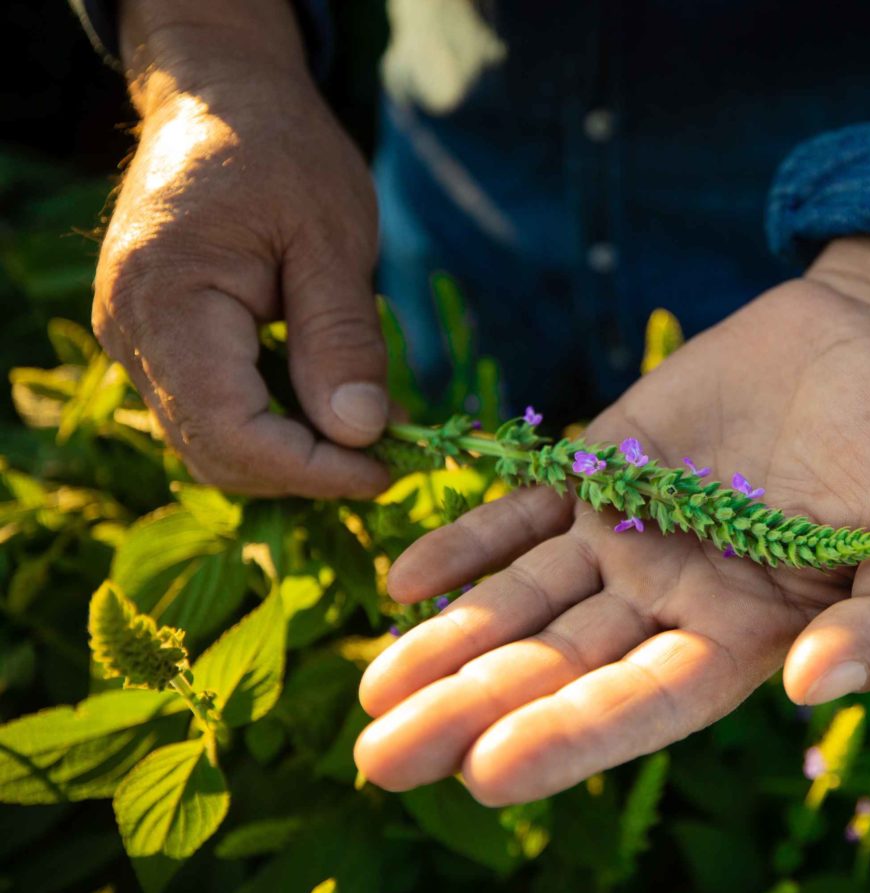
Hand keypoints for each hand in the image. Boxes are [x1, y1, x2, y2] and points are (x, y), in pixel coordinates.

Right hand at [92, 0, 389, 496]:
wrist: (221, 99)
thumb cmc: (282, 153)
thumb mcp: (333, 238)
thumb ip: (343, 338)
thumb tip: (360, 434)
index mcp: (168, 300)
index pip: (232, 431)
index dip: (312, 469)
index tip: (388, 468)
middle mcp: (131, 332)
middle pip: (216, 452)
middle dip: (306, 470)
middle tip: (391, 454)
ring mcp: (135, 340)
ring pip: (211, 442)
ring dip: (293, 454)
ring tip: (370, 429)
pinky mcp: (155, 342)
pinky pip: (209, 411)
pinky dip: (274, 424)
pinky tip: (331, 403)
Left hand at [355, 236, 869, 803]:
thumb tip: (813, 690)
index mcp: (749, 635)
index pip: (649, 701)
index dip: (573, 735)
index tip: (487, 773)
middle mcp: (673, 599)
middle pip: (560, 665)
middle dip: (472, 712)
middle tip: (379, 762)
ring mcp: (630, 533)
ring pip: (525, 599)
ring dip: (448, 642)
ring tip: (371, 692)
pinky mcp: (603, 464)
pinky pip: (522, 510)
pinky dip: (466, 541)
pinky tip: (403, 582)